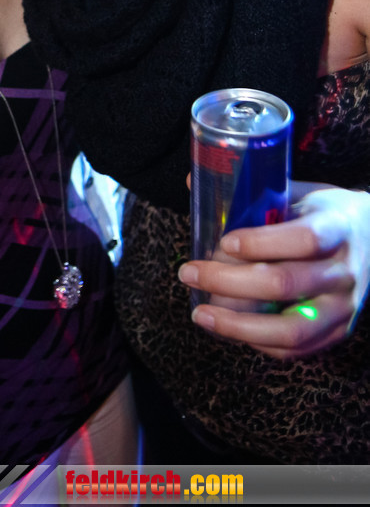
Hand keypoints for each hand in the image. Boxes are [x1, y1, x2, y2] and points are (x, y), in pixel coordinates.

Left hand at [178, 183, 369, 358]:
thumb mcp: (298, 193)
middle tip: (189, 272)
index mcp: (337, 227)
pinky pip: (295, 349)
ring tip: (199, 314)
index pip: (304, 239)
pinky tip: (227, 329)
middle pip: (285, 283)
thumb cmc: (322, 213)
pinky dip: (257, 342)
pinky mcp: (338, 331)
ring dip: (237, 325)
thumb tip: (193, 184)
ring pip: (290, 329)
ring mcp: (344, 306)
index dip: (261, 242)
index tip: (225, 241)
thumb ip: (253, 193)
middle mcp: (345, 271)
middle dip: (228, 282)